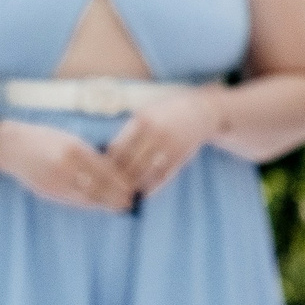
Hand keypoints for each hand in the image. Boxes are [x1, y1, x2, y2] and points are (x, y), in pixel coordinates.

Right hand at [0, 119, 132, 211]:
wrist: (10, 147)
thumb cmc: (44, 138)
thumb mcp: (69, 139)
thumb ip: (90, 154)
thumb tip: (115, 169)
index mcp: (72, 148)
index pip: (102, 169)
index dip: (119, 181)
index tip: (133, 186)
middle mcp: (63, 166)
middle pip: (96, 186)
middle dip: (115, 196)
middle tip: (130, 202)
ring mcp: (53, 181)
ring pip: (84, 197)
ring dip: (103, 203)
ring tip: (118, 206)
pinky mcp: (46, 191)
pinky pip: (71, 200)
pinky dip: (87, 203)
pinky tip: (98, 204)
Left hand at [104, 87, 228, 197]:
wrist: (201, 111)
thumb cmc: (167, 113)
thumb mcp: (147, 113)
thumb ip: (129, 131)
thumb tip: (108, 153)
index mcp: (141, 120)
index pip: (117, 147)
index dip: (108, 163)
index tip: (102, 172)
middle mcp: (155, 132)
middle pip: (129, 161)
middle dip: (118, 177)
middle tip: (110, 189)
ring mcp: (169, 145)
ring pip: (145, 171)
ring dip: (133, 185)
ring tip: (125, 194)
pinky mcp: (181, 155)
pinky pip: (162, 176)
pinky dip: (152, 187)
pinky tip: (144, 193)